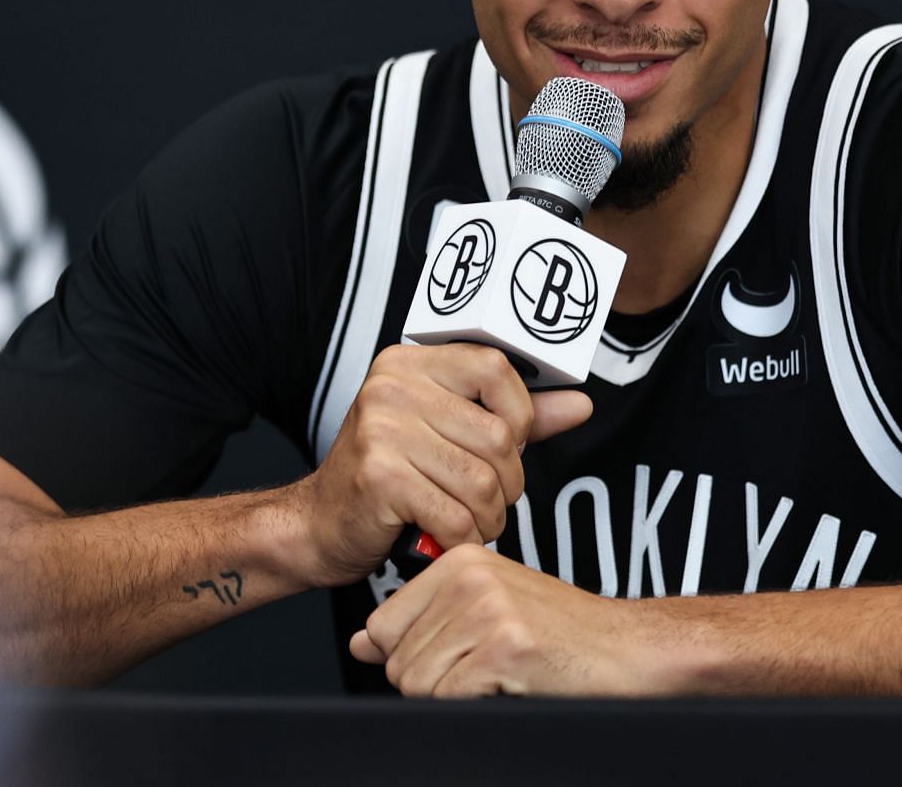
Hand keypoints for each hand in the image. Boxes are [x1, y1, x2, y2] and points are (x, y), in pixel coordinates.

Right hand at [290, 344, 592, 587]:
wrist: (320, 525)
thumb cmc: (389, 476)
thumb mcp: (449, 433)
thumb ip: (514, 417)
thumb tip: (580, 404)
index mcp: (411, 364)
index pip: (496, 368)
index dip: (520, 414)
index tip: (510, 444)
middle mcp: (392, 386)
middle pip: (496, 435)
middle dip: (508, 482)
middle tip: (488, 499)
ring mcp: (382, 430)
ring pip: (481, 480)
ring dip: (489, 517)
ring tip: (472, 521)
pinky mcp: (380, 477)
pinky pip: (455, 514)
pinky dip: (463, 537)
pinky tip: (449, 537)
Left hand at [349, 545, 658, 696]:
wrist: (629, 650)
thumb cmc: (562, 634)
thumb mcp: (486, 612)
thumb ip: (421, 623)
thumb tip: (362, 641)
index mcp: (458, 561)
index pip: (382, 627)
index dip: (413, 657)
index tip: (458, 655)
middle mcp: (468, 577)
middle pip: (397, 662)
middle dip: (435, 682)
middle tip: (486, 669)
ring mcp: (486, 610)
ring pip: (417, 684)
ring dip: (456, 696)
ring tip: (501, 674)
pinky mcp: (503, 647)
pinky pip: (448, 699)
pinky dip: (477, 706)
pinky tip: (513, 684)